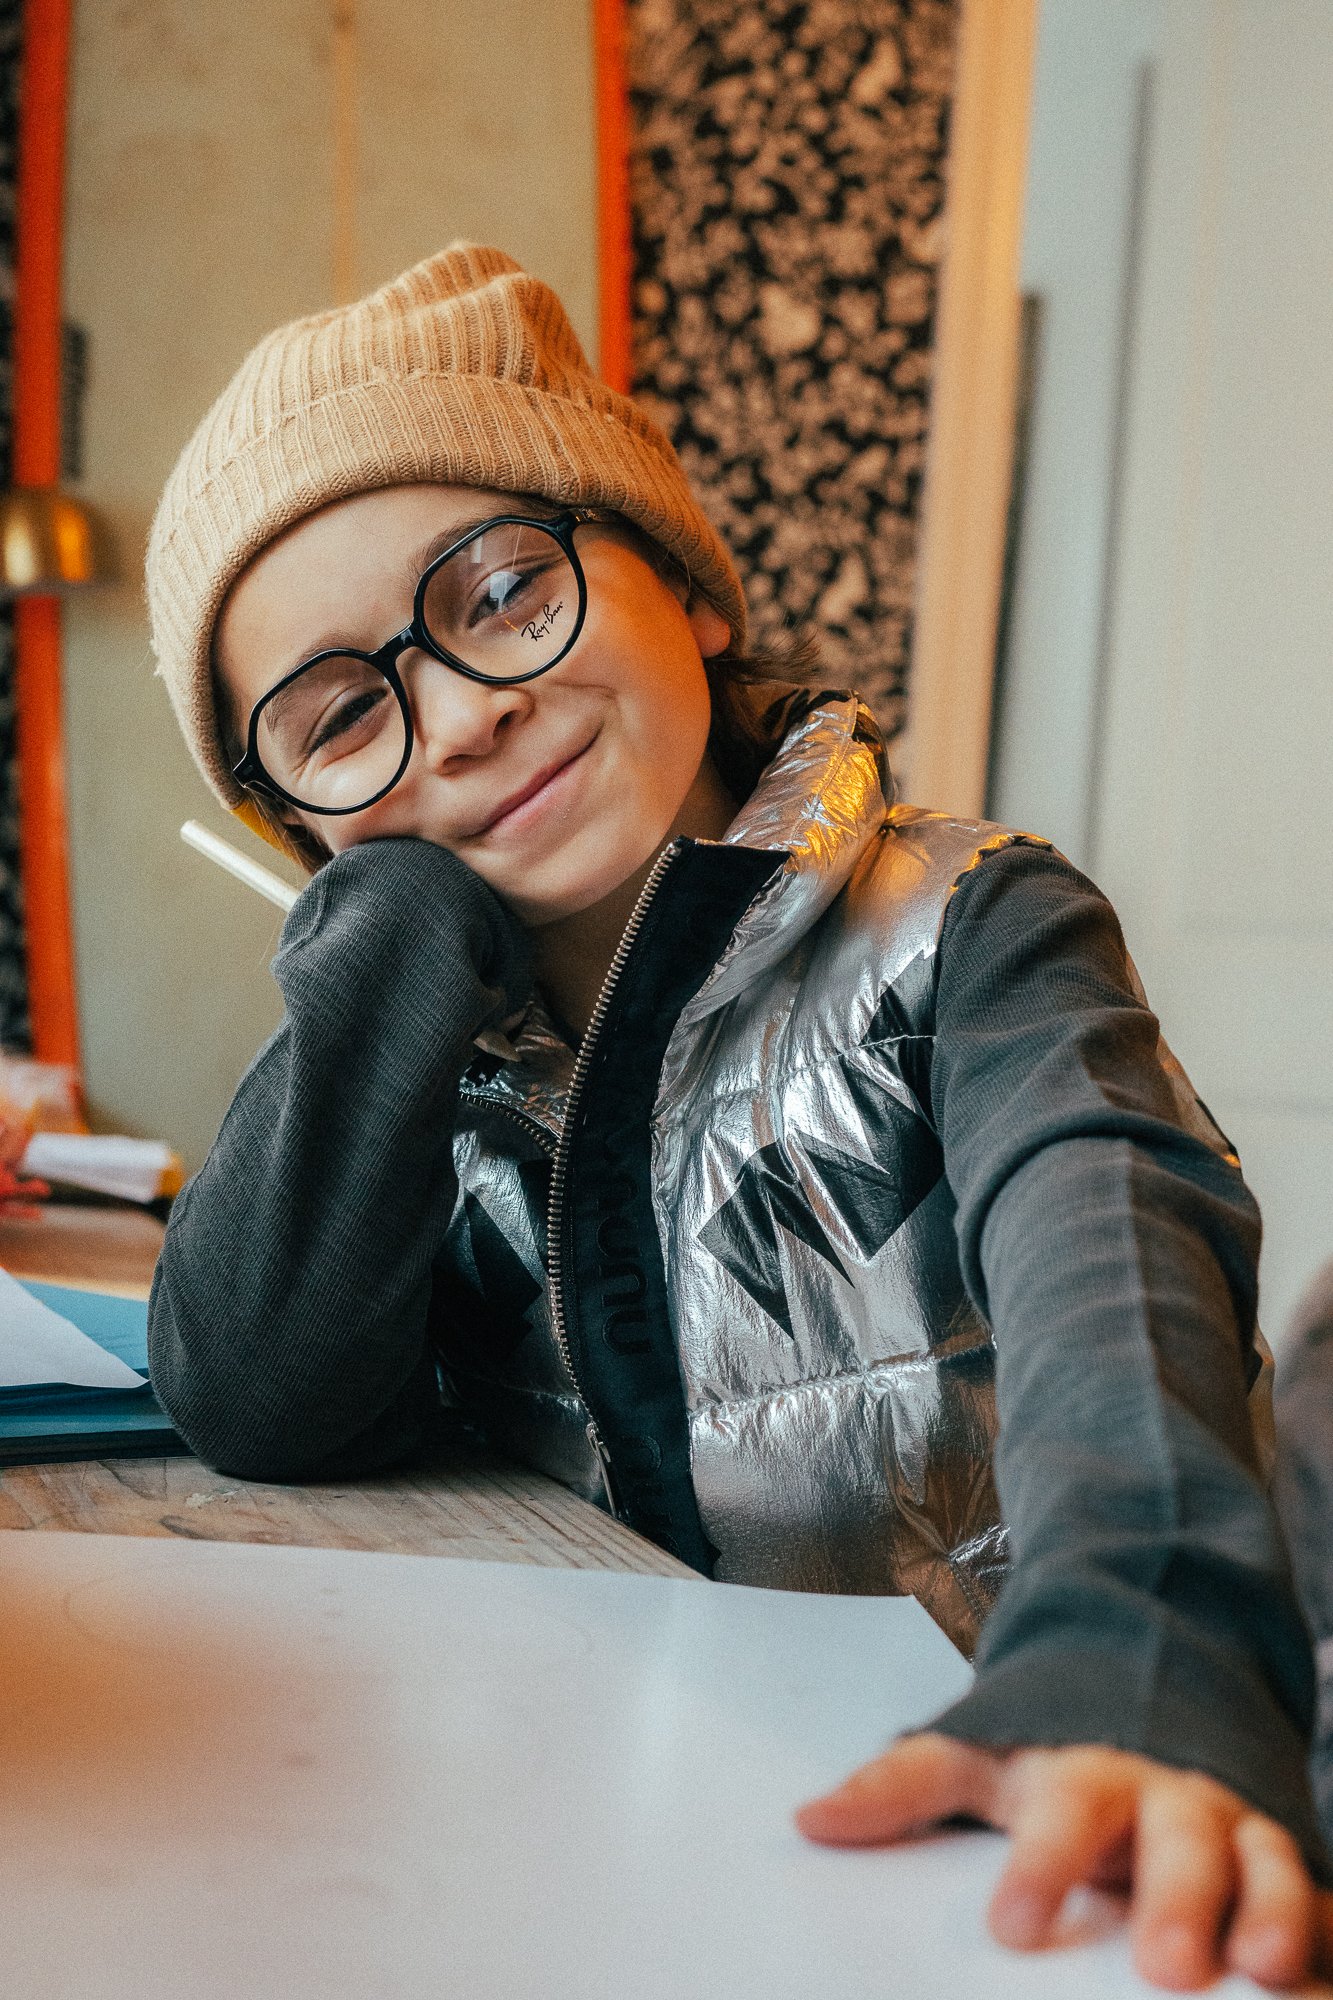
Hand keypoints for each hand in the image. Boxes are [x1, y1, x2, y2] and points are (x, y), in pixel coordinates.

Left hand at [795, 1734, 1332, 1991]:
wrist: (1153, 1685)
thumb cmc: (1051, 1748)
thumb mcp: (975, 1754)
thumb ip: (898, 1787)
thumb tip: (807, 1821)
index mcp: (1084, 1771)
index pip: (1062, 1812)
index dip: (1042, 1865)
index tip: (1013, 1924)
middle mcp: (1166, 1796)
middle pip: (1177, 1840)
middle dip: (1175, 1900)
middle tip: (1163, 1969)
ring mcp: (1235, 1826)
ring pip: (1264, 1861)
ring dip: (1271, 1912)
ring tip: (1266, 1972)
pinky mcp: (1284, 1860)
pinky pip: (1318, 1898)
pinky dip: (1326, 1934)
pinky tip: (1321, 1985)